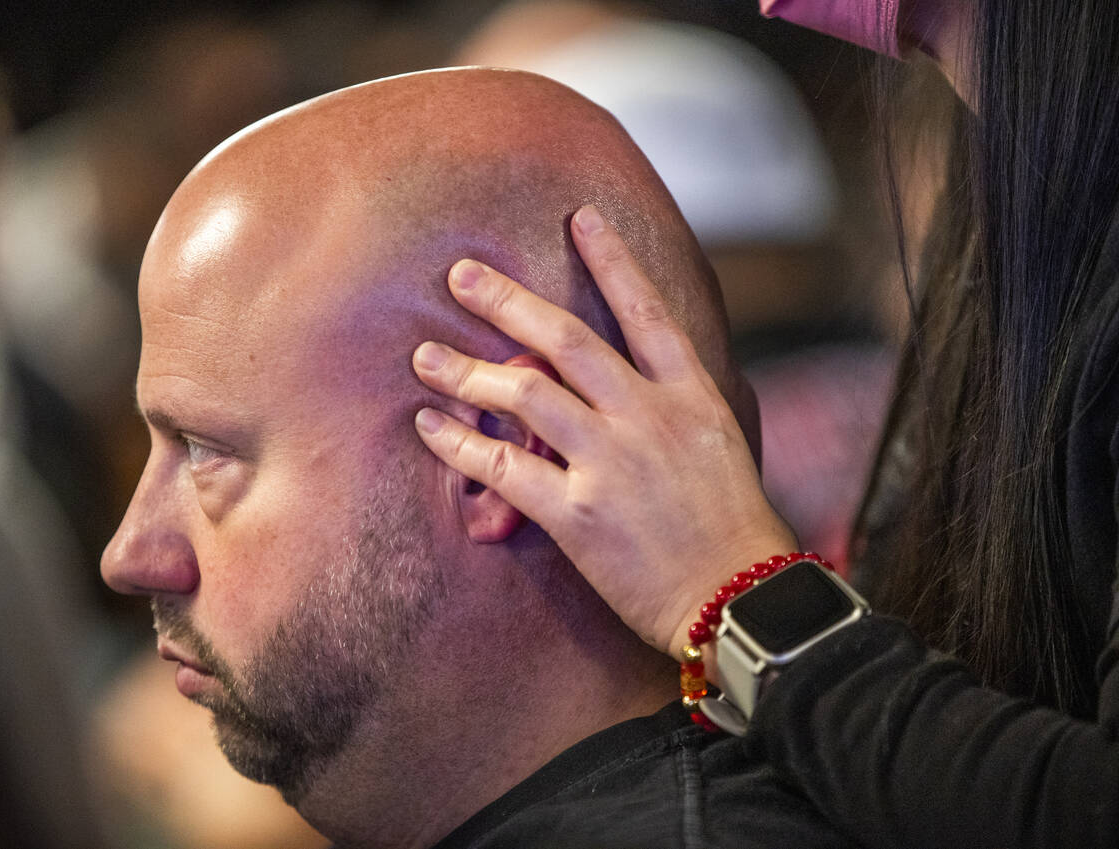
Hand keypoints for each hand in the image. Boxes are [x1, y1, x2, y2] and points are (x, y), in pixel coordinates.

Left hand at [412, 205, 796, 655]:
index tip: (579, 216)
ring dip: (467, 370)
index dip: (611, 259)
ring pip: (525, 393)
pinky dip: (459, 444)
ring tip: (425, 356)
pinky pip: (503, 466)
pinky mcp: (578, 513)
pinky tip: (430, 426)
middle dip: (508, 300)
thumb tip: (633, 382)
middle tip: (461, 274)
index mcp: (691, 396)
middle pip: (567, 338)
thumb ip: (675, 406)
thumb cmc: (733, 528)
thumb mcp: (720, 446)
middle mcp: (648, 416)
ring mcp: (612, 461)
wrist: (740, 599)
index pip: (645, 311)